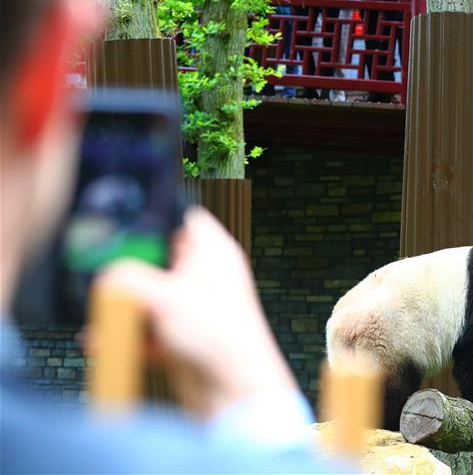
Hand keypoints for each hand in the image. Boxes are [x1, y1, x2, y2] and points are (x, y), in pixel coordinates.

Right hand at [94, 207, 297, 418]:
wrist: (235, 390)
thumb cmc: (218, 334)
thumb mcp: (163, 296)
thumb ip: (127, 278)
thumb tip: (106, 277)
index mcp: (214, 251)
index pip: (186, 218)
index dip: (157, 220)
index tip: (127, 231)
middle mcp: (207, 275)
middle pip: (158, 259)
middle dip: (129, 272)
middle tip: (108, 281)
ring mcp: (196, 307)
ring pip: (150, 296)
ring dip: (123, 308)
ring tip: (102, 318)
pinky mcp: (185, 337)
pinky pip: (149, 329)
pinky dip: (129, 335)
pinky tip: (104, 342)